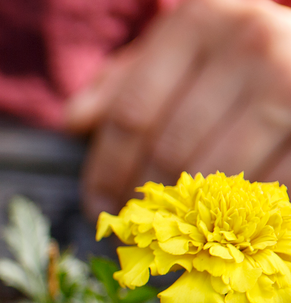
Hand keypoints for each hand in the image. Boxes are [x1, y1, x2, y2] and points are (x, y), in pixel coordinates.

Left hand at [66, 0, 290, 218]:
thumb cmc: (237, 56)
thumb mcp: (179, 51)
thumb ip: (124, 84)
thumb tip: (75, 121)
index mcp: (199, 23)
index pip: (130, 115)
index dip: (105, 172)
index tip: (97, 208)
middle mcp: (249, 42)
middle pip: (168, 150)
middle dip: (143, 202)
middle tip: (134, 231)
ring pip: (214, 175)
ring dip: (187, 218)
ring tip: (171, 236)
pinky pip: (269, 186)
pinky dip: (240, 217)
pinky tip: (223, 230)